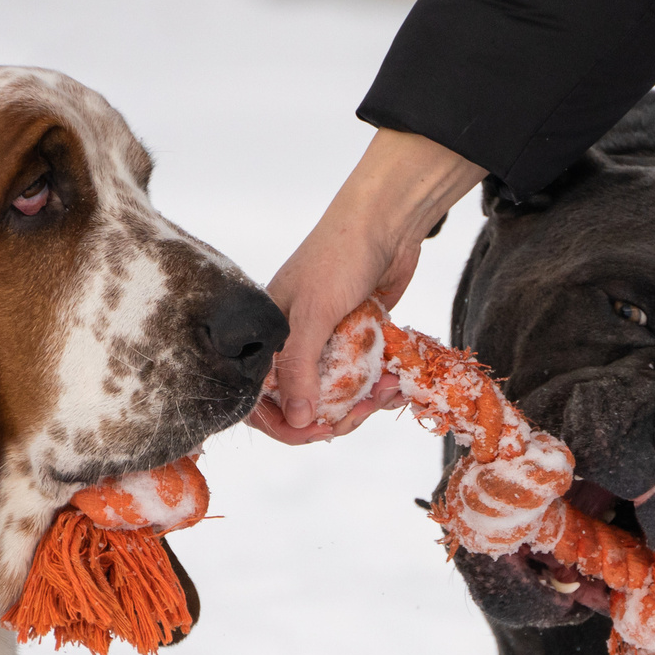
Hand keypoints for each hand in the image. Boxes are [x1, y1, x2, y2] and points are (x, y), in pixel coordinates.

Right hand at [247, 128, 483, 444]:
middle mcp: (292, 345)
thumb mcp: (313, 314)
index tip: (317, 431)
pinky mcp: (357, 341)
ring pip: (335, 396)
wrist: (386, 222)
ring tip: (388, 391)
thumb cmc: (338, 257)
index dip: (285, 424)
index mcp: (265, 339)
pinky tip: (396, 382)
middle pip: (301, 405)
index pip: (259, 399)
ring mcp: (326, 344)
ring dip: (361, 403)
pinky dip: (378, 387)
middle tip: (361, 411)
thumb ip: (299, 368)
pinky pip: (361, 379)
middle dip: (333, 416)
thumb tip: (298, 421)